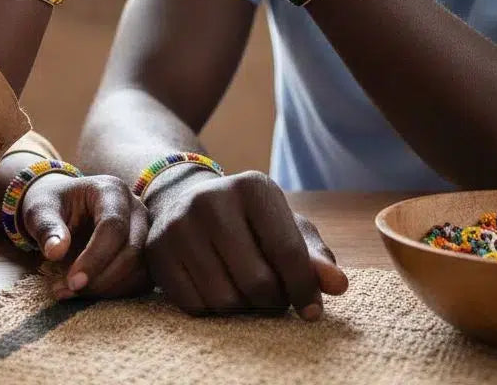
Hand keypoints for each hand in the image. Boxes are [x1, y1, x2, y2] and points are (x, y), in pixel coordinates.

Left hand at [19, 173, 150, 299]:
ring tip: (71, 292)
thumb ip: (47, 227)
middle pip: (132, 249)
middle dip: (101, 278)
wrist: (66, 206)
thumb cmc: (53, 205)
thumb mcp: (40, 210)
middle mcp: (135, 208)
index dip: (96, 257)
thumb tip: (56, 252)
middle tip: (68, 290)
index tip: (72, 281)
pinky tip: (88, 293)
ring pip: (140, 269)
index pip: (114, 226)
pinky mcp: (144, 253)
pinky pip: (140, 280)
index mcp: (111, 190)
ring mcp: (144, 231)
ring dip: (108, 289)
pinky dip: (116, 293)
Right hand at [144, 170, 347, 316]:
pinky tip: (214, 285)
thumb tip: (338, 285)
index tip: (312, 311)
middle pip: (258, 283)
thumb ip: (313, 256)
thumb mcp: (285, 227)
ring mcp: (180, 225)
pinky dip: (211, 308)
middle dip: (272, 300)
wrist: (185, 201)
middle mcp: (212, 199)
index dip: (305, 290)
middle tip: (271, 294)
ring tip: (243, 288)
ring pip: (226, 300)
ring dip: (242, 307)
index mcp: (253, 187)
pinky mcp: (158, 251)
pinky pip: (195, 306)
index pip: (289, 253)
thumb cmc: (248, 221)